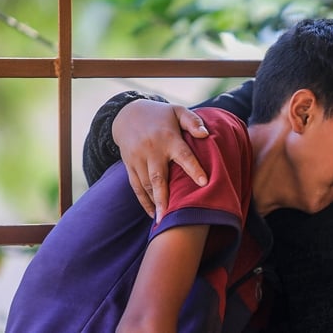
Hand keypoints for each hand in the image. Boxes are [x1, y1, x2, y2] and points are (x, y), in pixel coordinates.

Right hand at [113, 99, 209, 221]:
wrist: (127, 113)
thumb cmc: (161, 115)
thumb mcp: (177, 110)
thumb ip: (192, 121)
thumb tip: (205, 134)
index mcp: (168, 137)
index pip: (183, 155)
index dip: (194, 169)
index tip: (204, 182)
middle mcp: (151, 150)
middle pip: (158, 177)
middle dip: (163, 198)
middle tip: (169, 217)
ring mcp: (138, 159)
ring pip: (146, 185)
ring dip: (154, 203)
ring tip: (163, 221)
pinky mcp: (129, 165)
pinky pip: (136, 186)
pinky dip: (143, 201)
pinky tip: (152, 214)